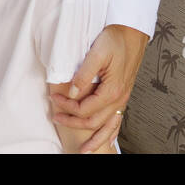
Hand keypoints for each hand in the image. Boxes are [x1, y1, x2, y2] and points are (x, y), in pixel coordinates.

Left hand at [50, 23, 148, 152]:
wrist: (131, 33)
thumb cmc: (114, 40)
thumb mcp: (97, 53)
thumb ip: (84, 75)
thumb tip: (72, 92)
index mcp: (112, 90)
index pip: (84, 108)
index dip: (66, 106)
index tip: (52, 97)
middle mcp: (119, 99)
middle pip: (93, 121)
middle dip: (73, 123)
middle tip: (55, 117)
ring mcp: (122, 99)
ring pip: (108, 127)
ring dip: (95, 140)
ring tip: (84, 151)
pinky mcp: (122, 96)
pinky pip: (117, 121)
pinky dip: (109, 133)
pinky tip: (106, 140)